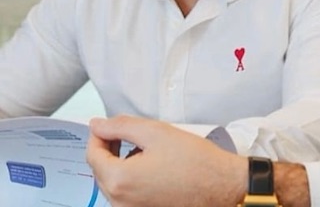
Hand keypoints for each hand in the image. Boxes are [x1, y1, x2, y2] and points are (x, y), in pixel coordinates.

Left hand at [86, 115, 245, 206]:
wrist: (222, 185)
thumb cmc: (195, 161)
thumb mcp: (156, 132)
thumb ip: (121, 126)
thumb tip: (97, 125)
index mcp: (119, 180)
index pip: (92, 154)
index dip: (98, 135)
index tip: (108, 126)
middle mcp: (119, 201)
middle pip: (100, 171)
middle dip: (108, 150)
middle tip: (126, 135)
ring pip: (113, 183)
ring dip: (119, 165)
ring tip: (143, 150)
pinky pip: (126, 195)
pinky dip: (131, 179)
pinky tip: (151, 167)